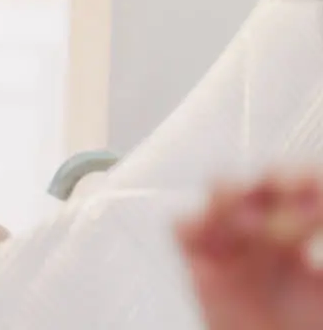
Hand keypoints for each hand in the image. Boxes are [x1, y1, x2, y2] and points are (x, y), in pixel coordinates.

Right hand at [175, 172, 322, 329]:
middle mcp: (270, 234)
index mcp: (308, 234)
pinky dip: (194, 223)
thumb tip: (319, 206)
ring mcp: (234, 247)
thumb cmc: (308, 326)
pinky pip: (184, 229)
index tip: (315, 189)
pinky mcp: (202, 267)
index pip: (304, 184)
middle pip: (262, 180)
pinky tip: (220, 239)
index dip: (305, 178)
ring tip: (254, 223)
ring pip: (221, 192)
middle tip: (295, 199)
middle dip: (276, 180)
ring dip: (234, 195)